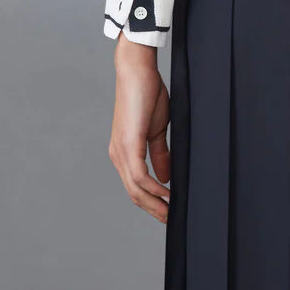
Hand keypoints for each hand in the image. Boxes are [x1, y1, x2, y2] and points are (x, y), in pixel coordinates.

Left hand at [108, 36, 170, 222]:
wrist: (138, 70)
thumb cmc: (147, 93)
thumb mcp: (156, 128)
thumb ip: (159, 153)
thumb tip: (165, 177)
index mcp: (123, 151)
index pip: (135, 186)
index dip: (151, 201)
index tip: (168, 210)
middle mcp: (118, 155)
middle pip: (133, 193)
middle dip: (153, 209)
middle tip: (170, 219)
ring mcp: (121, 151)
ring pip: (135, 190)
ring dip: (154, 203)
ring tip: (171, 211)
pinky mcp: (128, 144)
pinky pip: (139, 177)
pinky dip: (154, 189)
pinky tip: (167, 194)